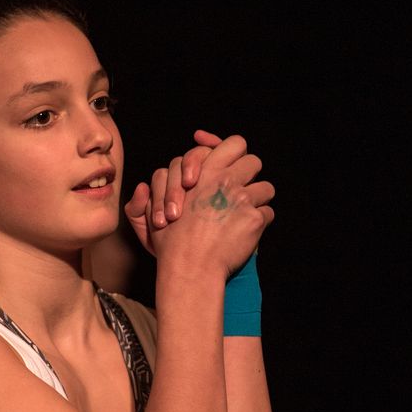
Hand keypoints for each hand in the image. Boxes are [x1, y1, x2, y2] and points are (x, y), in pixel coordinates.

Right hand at [135, 134, 274, 276]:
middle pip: (253, 161)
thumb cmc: (170, 245)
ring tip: (247, 212)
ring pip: (265, 187)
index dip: (232, 149)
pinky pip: (268, 212)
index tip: (227, 160)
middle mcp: (225, 180)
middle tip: (241, 188)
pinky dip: (260, 221)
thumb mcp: (149, 217)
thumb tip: (143, 188)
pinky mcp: (254, 218)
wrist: (190, 267)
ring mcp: (242, 198)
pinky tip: (247, 231)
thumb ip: (146, 199)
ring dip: (258, 198)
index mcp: (204, 173)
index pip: (231, 144)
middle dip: (250, 173)